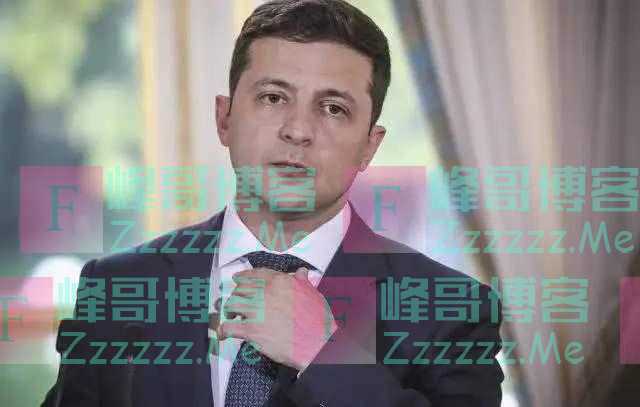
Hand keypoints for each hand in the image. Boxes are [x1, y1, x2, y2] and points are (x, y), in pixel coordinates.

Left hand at [218, 267, 337, 370]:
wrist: (316, 343)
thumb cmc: (316, 319)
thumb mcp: (312, 294)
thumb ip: (302, 282)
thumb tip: (301, 272)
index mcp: (279, 282)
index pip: (255, 274)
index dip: (243, 276)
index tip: (237, 279)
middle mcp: (265, 292)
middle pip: (241, 289)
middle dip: (237, 295)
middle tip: (237, 303)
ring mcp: (257, 311)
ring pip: (232, 304)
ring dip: (229, 310)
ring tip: (231, 316)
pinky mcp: (251, 330)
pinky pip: (230, 327)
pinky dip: (224, 330)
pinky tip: (224, 334)